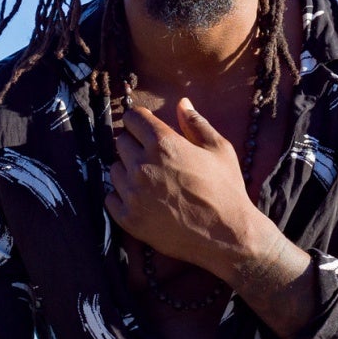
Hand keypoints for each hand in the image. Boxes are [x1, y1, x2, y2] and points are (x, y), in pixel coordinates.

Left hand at [106, 99, 264, 278]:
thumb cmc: (226, 190)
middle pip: (121, 142)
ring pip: (114, 169)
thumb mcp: (219, 149)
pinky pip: (110, 198)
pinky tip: (143, 200)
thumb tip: (181, 102)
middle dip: (135, 144)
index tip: (146, 129)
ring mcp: (133, 194)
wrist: (226, 236)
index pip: (132, 117)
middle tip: (154, 158)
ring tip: (151, 181)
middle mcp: (142, 165)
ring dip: (127, 171)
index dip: (140, 121)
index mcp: (163, 143)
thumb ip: (196, 123)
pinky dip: (122, 197)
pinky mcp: (128, 218)